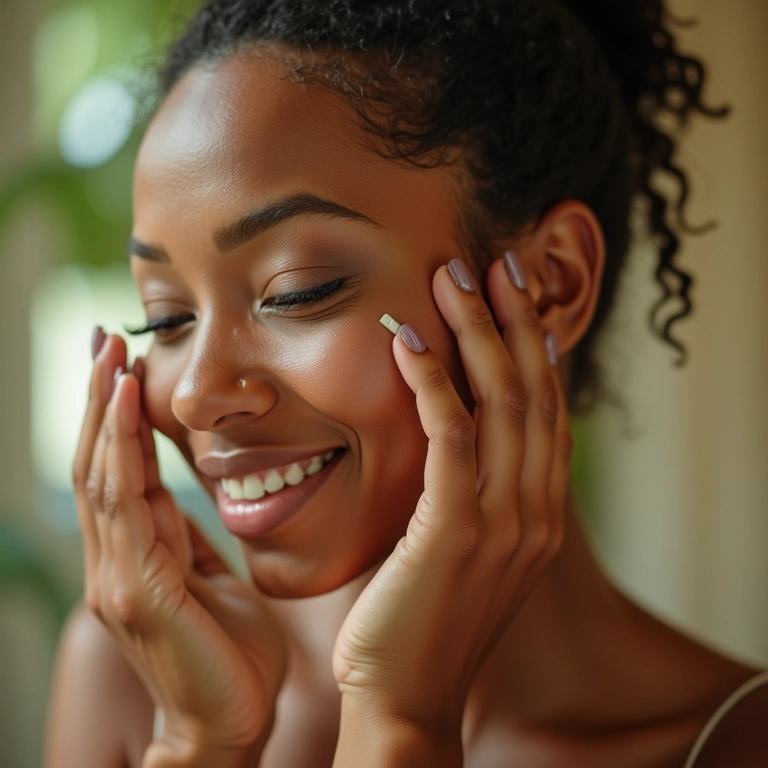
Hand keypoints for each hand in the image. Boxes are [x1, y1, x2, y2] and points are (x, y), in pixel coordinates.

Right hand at [72, 333, 285, 763]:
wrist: (231, 721)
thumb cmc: (229, 651)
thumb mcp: (210, 576)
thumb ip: (187, 538)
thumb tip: (183, 495)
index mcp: (138, 553)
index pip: (119, 471)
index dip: (116, 417)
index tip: (121, 364)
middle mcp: (115, 559)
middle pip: (97, 462)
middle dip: (98, 400)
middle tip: (105, 339)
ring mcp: (117, 576)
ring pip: (101, 476)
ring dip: (102, 412)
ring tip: (110, 355)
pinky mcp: (135, 591)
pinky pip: (123, 507)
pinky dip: (120, 451)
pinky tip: (124, 407)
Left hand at [332, 257, 570, 735]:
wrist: (405, 698)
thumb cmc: (424, 621)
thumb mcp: (468, 553)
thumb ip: (478, 497)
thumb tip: (464, 442)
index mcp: (540, 514)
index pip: (548, 412)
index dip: (536, 349)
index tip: (519, 298)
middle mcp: (536, 512)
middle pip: (533, 393)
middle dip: (515, 321)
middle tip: (495, 262)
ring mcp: (503, 521)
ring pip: (500, 402)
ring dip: (478, 332)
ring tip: (455, 276)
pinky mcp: (454, 529)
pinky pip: (449, 435)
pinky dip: (431, 381)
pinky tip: (407, 339)